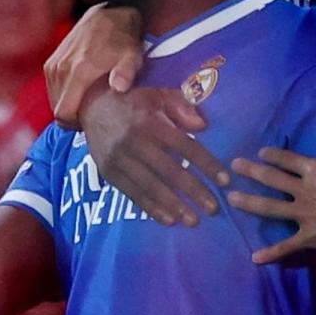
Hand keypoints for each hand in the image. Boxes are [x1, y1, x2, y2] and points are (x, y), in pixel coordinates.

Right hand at [44, 4, 143, 126]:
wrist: (108, 13)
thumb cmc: (122, 38)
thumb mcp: (132, 55)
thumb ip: (126, 72)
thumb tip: (119, 87)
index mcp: (78, 71)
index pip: (63, 112)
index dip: (74, 124)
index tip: (89, 122)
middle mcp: (60, 69)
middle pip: (56, 108)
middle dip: (71, 116)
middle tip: (90, 114)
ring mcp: (53, 64)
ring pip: (53, 98)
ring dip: (66, 104)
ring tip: (85, 102)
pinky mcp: (51, 61)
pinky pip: (51, 87)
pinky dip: (62, 93)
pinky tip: (78, 91)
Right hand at [80, 83, 227, 225]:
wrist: (91, 106)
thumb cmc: (133, 101)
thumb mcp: (157, 94)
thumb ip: (181, 106)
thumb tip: (202, 126)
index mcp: (149, 122)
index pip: (184, 146)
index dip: (206, 164)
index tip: (224, 180)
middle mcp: (133, 142)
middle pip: (169, 170)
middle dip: (194, 191)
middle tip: (213, 208)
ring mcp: (118, 159)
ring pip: (151, 186)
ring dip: (174, 205)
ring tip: (194, 220)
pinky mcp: (108, 172)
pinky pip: (132, 194)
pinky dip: (151, 208)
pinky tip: (168, 220)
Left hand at [227, 106, 315, 262]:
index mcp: (315, 170)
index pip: (287, 159)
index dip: (272, 155)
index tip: (260, 153)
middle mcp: (304, 191)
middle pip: (272, 179)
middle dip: (251, 172)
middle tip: (232, 167)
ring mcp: (305, 215)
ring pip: (271, 208)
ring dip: (250, 204)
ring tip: (231, 200)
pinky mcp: (311, 236)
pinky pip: (288, 246)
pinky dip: (271, 253)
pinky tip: (254, 258)